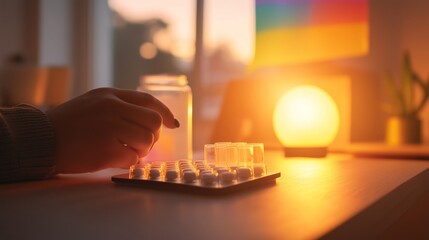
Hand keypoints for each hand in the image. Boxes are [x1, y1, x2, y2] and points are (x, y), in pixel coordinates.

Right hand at [46, 88, 178, 173]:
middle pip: (153, 122)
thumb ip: (121, 106)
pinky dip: (129, 162)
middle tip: (141, 142)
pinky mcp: (105, 151)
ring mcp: (109, 129)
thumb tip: (153, 119)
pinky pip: (133, 159)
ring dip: (141, 150)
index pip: (149, 100)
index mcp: (110, 95)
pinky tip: (116, 159)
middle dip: (152, 136)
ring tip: (126, 151)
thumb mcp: (94, 102)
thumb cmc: (70, 122)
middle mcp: (112, 108)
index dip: (165, 112)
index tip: (173, 124)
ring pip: (147, 141)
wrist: (42, 139)